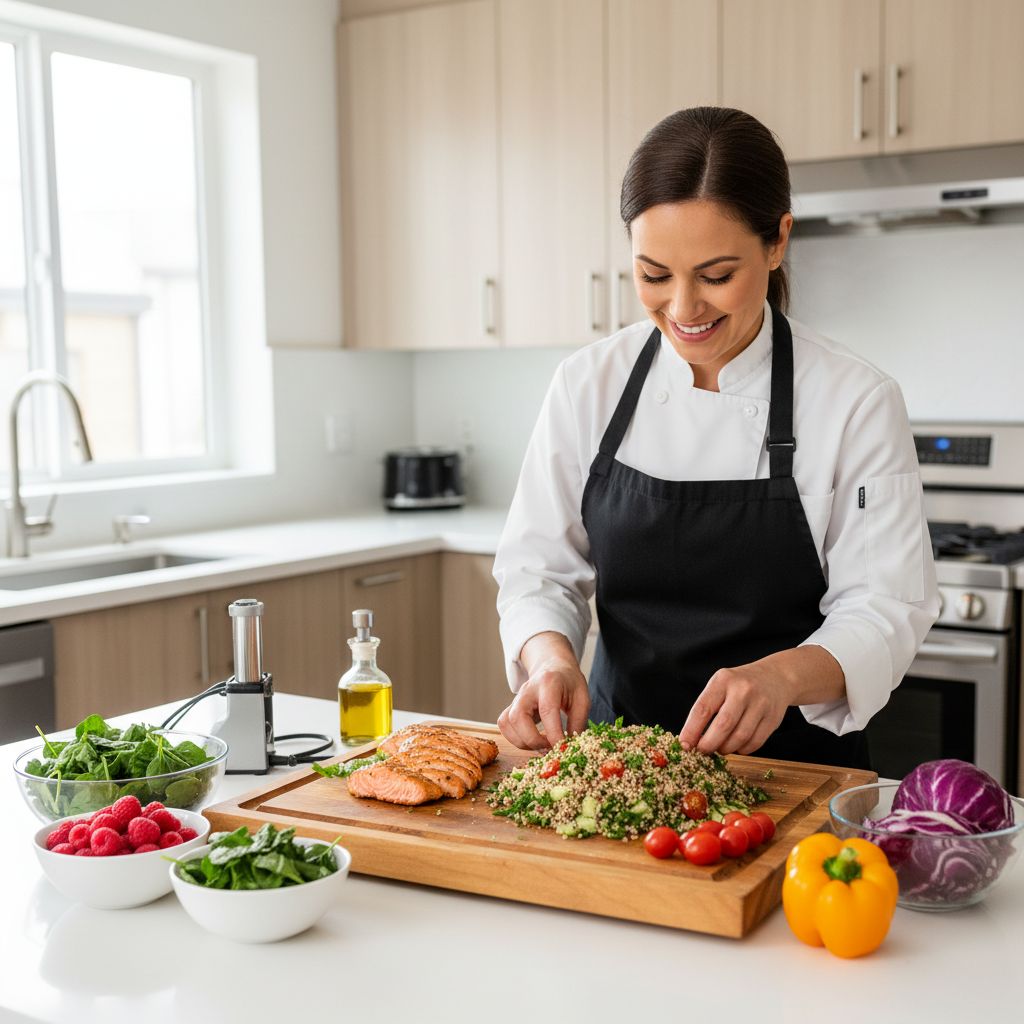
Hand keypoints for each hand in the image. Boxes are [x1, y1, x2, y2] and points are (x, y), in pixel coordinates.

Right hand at [498, 634, 589, 750]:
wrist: (553, 667)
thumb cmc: (569, 683)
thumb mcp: (582, 698)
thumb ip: (578, 722)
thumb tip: (571, 746)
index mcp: (549, 683)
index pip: (547, 710)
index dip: (554, 733)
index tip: (563, 748)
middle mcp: (528, 689)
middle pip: (518, 717)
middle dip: (533, 740)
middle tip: (550, 747)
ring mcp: (516, 698)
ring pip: (507, 723)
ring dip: (523, 742)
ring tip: (542, 745)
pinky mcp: (510, 707)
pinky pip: (505, 726)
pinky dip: (515, 738)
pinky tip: (531, 740)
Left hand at [678, 661, 790, 755]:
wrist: (775, 677)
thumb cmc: (739, 685)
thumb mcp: (720, 685)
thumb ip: (706, 708)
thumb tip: (691, 740)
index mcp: (723, 680)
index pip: (703, 708)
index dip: (691, 730)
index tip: (684, 745)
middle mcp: (743, 690)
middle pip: (723, 725)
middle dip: (709, 744)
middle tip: (702, 751)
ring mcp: (760, 704)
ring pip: (740, 737)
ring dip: (726, 748)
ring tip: (720, 748)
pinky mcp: (773, 718)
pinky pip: (755, 742)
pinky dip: (742, 750)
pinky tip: (737, 746)